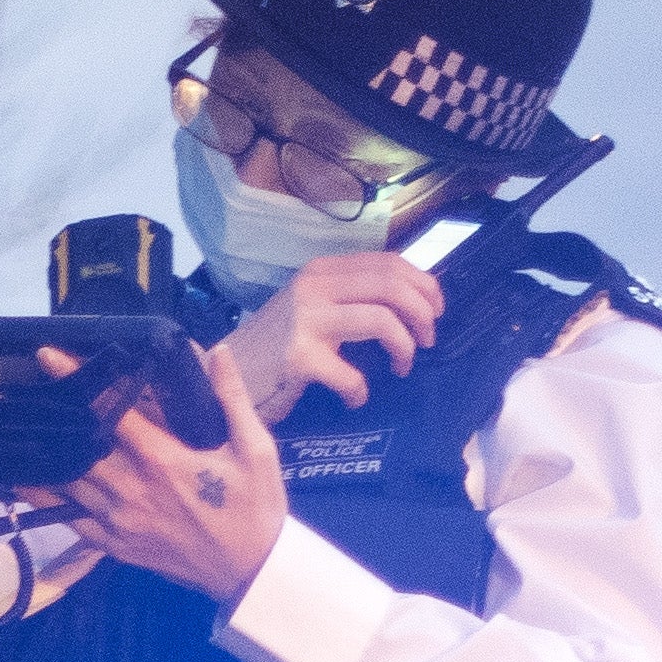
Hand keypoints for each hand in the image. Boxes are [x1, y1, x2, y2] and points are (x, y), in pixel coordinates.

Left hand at [24, 339, 286, 606]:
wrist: (250, 572)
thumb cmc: (255, 508)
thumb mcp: (256, 450)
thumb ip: (232, 399)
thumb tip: (216, 351)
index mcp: (162, 460)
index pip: (108, 413)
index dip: (77, 383)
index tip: (47, 357)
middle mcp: (131, 489)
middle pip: (75, 445)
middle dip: (43, 418)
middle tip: (7, 393)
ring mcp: (119, 521)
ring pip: (64, 483)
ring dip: (35, 456)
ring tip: (3, 431)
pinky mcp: (115, 545)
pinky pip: (69, 519)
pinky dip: (44, 499)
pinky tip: (21, 481)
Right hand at [224, 251, 441, 421]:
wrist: (226, 375)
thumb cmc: (275, 348)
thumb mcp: (312, 306)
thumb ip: (350, 296)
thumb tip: (410, 300)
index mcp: (322, 270)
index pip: (389, 262)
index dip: (424, 285)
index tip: (435, 311)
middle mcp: (313, 287)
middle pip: (392, 286)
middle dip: (422, 315)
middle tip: (426, 341)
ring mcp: (305, 320)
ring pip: (382, 320)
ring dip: (404, 348)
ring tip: (401, 367)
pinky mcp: (298, 359)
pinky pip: (352, 375)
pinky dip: (361, 391)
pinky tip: (354, 398)